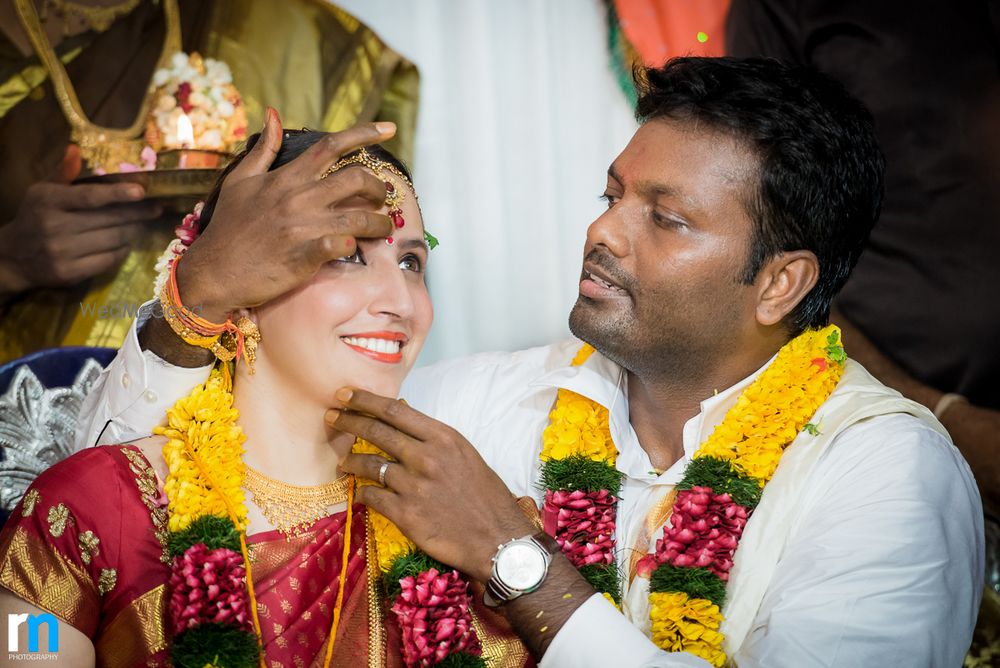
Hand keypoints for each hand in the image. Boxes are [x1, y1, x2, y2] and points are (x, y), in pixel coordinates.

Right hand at [0, 145, 159, 297]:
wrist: (12, 257)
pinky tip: (125, 243)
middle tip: (155, 208)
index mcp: (48, 201)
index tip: (141, 191)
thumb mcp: (43, 192)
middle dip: (136, 213)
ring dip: (132, 231)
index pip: (90, 196)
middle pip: (109, 219)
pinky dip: (122, 251)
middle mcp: (54, 226)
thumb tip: (75, 149)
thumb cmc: (35, 218)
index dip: (118, 193)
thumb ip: (63, 173)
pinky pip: (109, 260)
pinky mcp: (69, 273)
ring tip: (141, 224)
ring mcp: (62, 252)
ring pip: (113, 240)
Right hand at [177, 109, 396, 321]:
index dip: (364, 133)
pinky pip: (341, 246)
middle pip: (357, 179)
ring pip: (359, 217)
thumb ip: (264, 149)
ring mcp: (302, 227)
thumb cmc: (228, 226)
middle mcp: (299, 198)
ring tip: (381, 228)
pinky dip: (352, 246)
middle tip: (382, 198)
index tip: (390, 128)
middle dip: (379, 187)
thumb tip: (274, 114)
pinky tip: (353, 248)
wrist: (214, 271)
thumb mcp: (240, 181)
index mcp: (287, 178)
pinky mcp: (304, 256)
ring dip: (379, 223)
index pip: (331, 146)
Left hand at [330, 389, 536, 581]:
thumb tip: (404, 429)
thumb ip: (435, 442)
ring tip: (343, 462)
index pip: (395, 410)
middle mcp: (426, 457)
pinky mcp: (405, 514)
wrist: (497, 539)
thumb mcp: (465, 457)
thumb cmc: (486, 497)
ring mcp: (414, 485)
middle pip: (376, 431)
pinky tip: (359, 493)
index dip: (365, 400)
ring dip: (351, 461)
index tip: (345, 394)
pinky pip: (370, 497)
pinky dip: (361, 493)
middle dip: (348, 421)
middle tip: (331, 417)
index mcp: (443, 438)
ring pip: (369, 465)